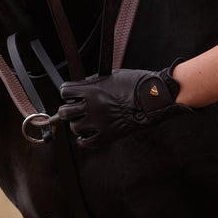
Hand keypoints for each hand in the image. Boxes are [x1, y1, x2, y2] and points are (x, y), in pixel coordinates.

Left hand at [57, 64, 187, 146]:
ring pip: (74, 128)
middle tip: (75, 110)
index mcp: (92, 89)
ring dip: (78, 124)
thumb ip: (93, 82)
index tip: (71, 95)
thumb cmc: (136, 84)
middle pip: (64, 112)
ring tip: (87, 121)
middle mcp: (92, 106)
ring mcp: (98, 123)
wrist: (153, 98)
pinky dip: (85, 139)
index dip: (68, 93)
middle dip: (68, 110)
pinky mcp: (107, 136)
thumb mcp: (111, 76)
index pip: (65, 91)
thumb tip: (80, 88)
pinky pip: (85, 142)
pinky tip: (90, 133)